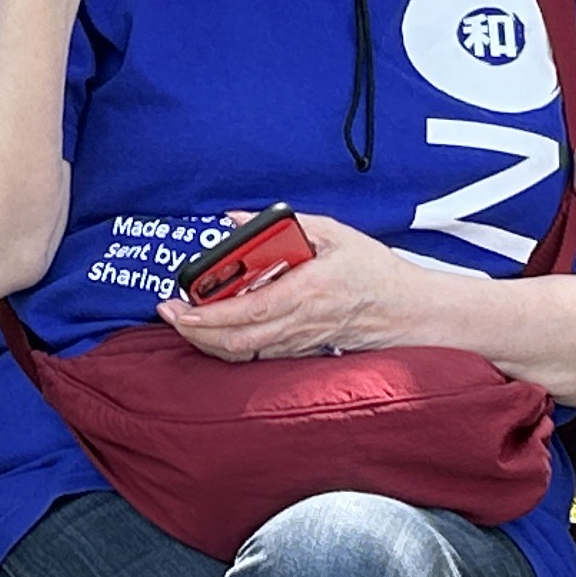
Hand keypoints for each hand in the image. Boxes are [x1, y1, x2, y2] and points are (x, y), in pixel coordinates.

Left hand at [160, 210, 419, 360]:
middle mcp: (300, 324)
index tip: (180, 305)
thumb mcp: (332, 233)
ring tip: (184, 322)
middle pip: (236, 340)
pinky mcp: (301, 350)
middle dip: (195, 330)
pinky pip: (257, 356)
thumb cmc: (374, 272)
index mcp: (307, 292)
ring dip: (208, 341)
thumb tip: (235, 220)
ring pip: (243, 353)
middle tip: (168, 313)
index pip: (247, 311)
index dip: (208, 314)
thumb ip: (280, 226)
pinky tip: (214, 333)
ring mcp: (299, 342)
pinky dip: (230, 347)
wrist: (407, 311)